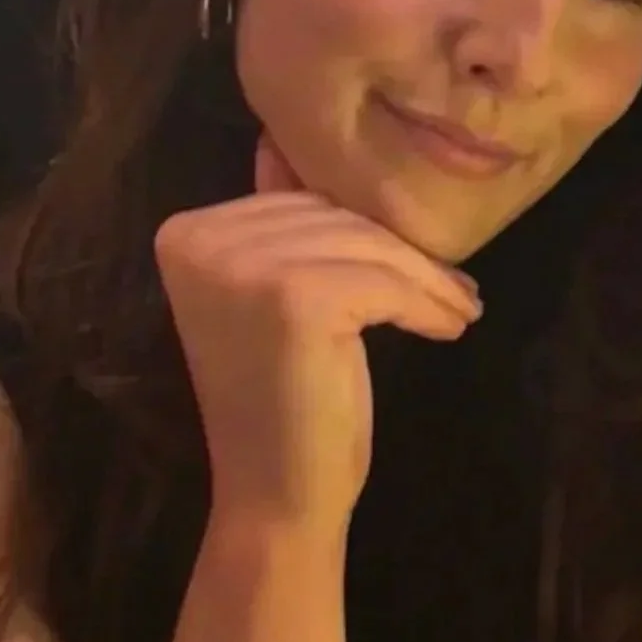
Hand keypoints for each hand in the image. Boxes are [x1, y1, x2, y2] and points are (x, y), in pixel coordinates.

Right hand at [154, 135, 480, 530]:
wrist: (274, 498)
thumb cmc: (282, 404)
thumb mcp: (274, 297)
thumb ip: (275, 225)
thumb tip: (281, 143)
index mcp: (184, 232)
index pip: (296, 204)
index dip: (360, 236)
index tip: (408, 267)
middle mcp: (201, 239)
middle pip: (331, 217)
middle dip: (398, 255)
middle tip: (451, 290)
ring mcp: (243, 266)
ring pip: (366, 246)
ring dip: (425, 280)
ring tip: (457, 308)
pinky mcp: (295, 297)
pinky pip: (386, 281)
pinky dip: (428, 303)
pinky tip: (448, 326)